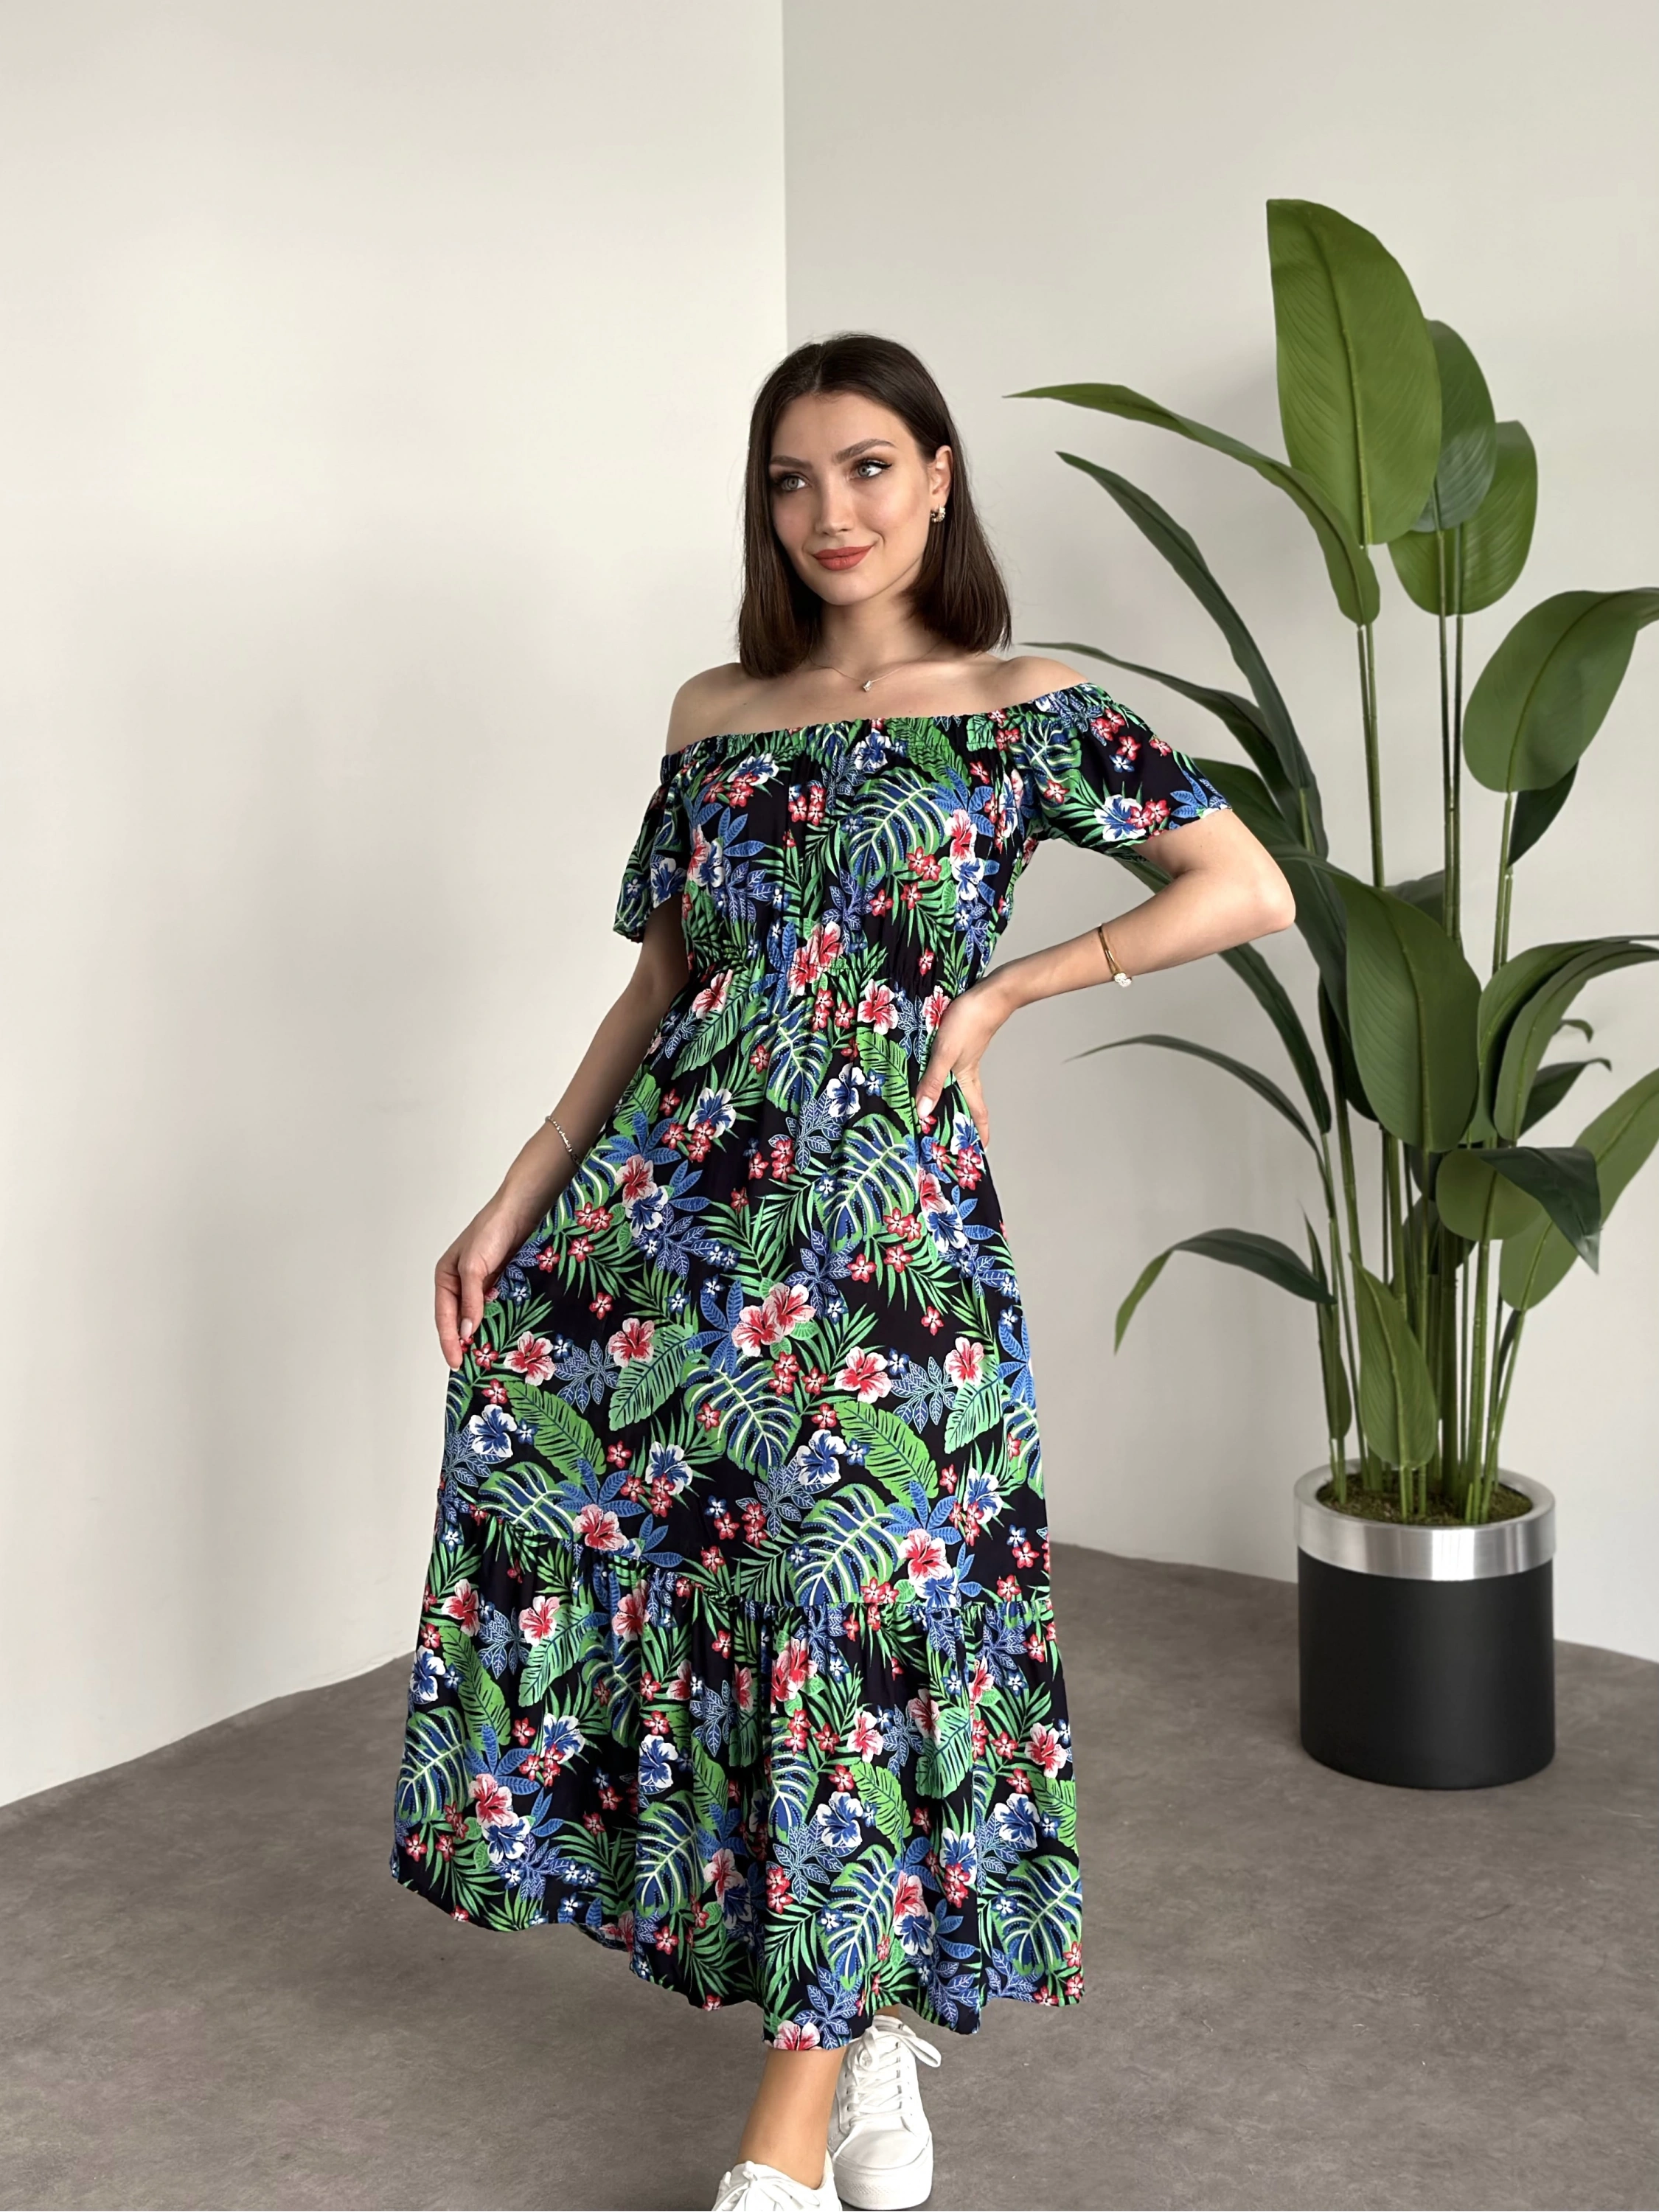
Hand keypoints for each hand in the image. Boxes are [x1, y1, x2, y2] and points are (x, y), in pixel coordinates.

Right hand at [435, 1199, 538, 1370]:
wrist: (524, 1208)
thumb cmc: (491, 1229)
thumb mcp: (473, 1266)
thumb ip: (470, 1299)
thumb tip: (466, 1330)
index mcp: (446, 1278)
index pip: (444, 1317)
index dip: (449, 1342)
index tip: (456, 1363)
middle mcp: (464, 1283)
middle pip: (462, 1319)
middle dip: (467, 1343)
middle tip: (475, 1368)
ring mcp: (485, 1283)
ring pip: (483, 1316)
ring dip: (487, 1334)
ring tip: (493, 1358)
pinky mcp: (506, 1282)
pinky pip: (502, 1307)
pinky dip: (504, 1321)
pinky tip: (510, 1335)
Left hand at [914, 976, 1012, 1147]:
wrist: (988, 994)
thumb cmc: (969, 1022)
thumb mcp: (944, 1053)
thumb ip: (932, 1081)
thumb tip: (923, 1112)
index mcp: (968, 1080)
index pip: (977, 1113)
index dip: (980, 1133)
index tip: (980, 1150)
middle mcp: (968, 1072)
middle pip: (967, 1102)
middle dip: (962, 1120)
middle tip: (950, 1136)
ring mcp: (965, 1058)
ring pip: (957, 1085)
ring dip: (949, 1097)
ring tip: (935, 1109)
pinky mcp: (959, 1043)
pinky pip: (949, 1068)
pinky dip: (941, 1077)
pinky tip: (930, 1073)